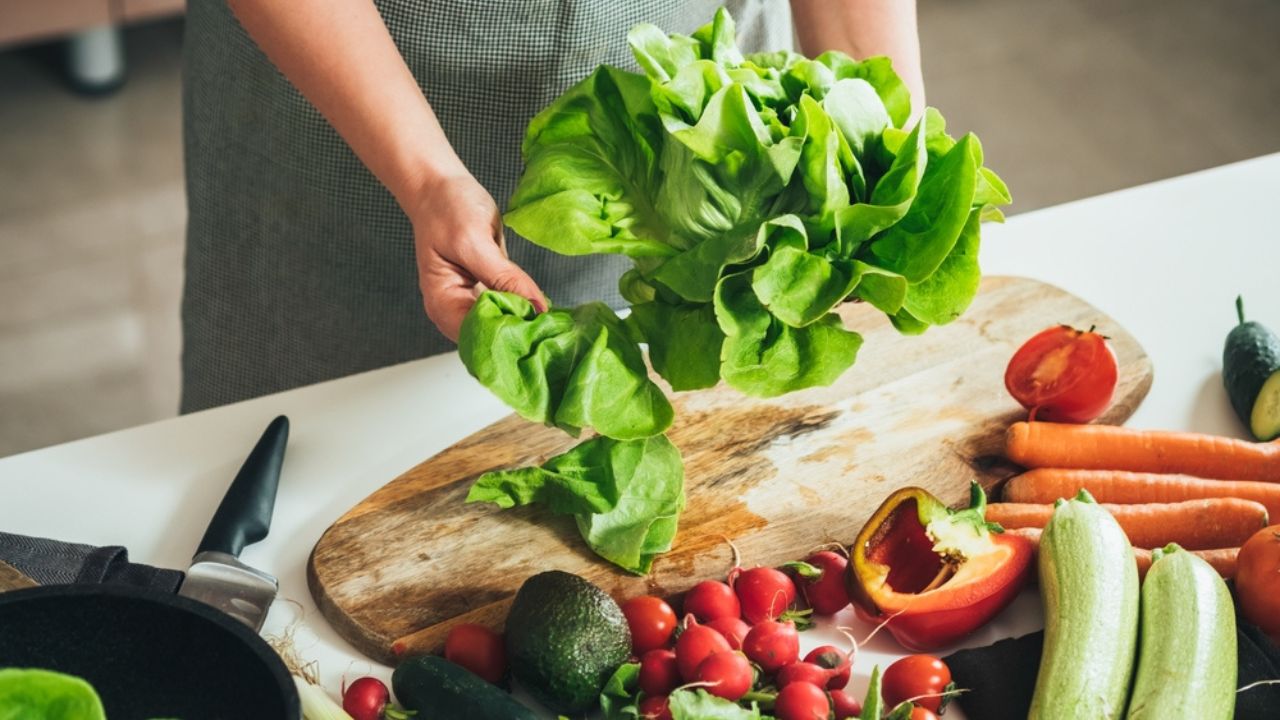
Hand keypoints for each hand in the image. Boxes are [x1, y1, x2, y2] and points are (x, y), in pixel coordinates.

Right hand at [408, 172, 545, 340]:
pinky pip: (511, 306)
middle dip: (521, 334)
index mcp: (443, 304)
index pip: (479, 336)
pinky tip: (545, 307)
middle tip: (555, 329)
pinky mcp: (489, 288)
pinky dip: (526, 306)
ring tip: (555, 323)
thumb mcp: (474, 242)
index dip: (509, 337)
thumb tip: (537, 307)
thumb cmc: (445, 209)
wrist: (440, 185)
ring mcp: (473, 300)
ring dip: (527, 322)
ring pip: (504, 324)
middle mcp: (456, 309)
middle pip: (492, 337)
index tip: (540, 329)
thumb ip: (505, 278)